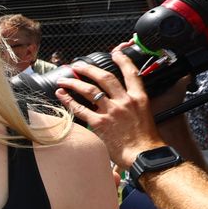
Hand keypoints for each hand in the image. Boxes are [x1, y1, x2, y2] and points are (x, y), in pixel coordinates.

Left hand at [56, 48, 166, 167]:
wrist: (144, 155)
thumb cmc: (146, 139)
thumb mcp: (145, 115)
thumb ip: (132, 105)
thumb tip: (121, 100)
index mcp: (139, 98)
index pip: (131, 73)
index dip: (122, 60)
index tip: (114, 53)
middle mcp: (125, 101)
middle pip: (105, 77)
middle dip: (89, 69)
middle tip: (78, 65)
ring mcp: (111, 111)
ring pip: (89, 90)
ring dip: (74, 82)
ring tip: (64, 79)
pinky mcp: (99, 123)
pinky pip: (79, 108)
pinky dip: (68, 100)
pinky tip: (61, 95)